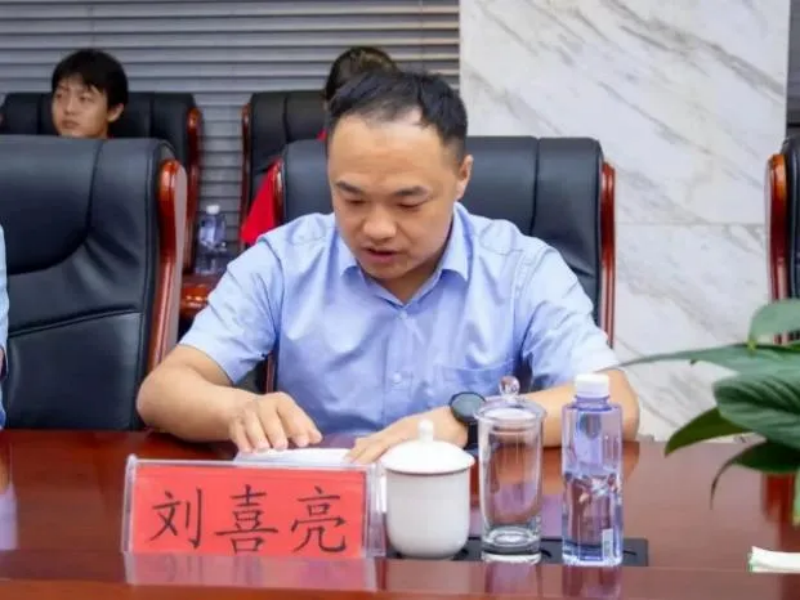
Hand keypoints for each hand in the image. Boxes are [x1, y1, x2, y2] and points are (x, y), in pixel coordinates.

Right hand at [229, 392, 321, 452]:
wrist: (243, 408)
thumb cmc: (275, 417)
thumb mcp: (290, 418)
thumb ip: (304, 428)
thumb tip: (317, 438)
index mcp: (281, 401)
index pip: (290, 412)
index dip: (297, 427)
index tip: (303, 443)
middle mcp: (263, 404)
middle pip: (269, 417)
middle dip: (276, 432)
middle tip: (282, 447)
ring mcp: (247, 413)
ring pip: (252, 424)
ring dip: (258, 437)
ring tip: (265, 449)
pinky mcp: (235, 423)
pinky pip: (238, 432)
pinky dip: (243, 442)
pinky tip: (249, 450)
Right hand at [346, 406, 467, 463]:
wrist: (460, 416)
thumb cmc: (451, 432)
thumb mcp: (440, 446)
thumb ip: (424, 452)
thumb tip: (412, 466)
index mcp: (405, 432)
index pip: (380, 444)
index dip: (367, 456)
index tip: (354, 466)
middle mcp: (398, 428)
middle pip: (374, 441)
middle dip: (358, 453)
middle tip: (343, 466)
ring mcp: (400, 427)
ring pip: (376, 438)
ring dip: (362, 448)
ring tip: (348, 459)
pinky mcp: (403, 429)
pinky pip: (382, 436)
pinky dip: (370, 442)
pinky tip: (363, 445)